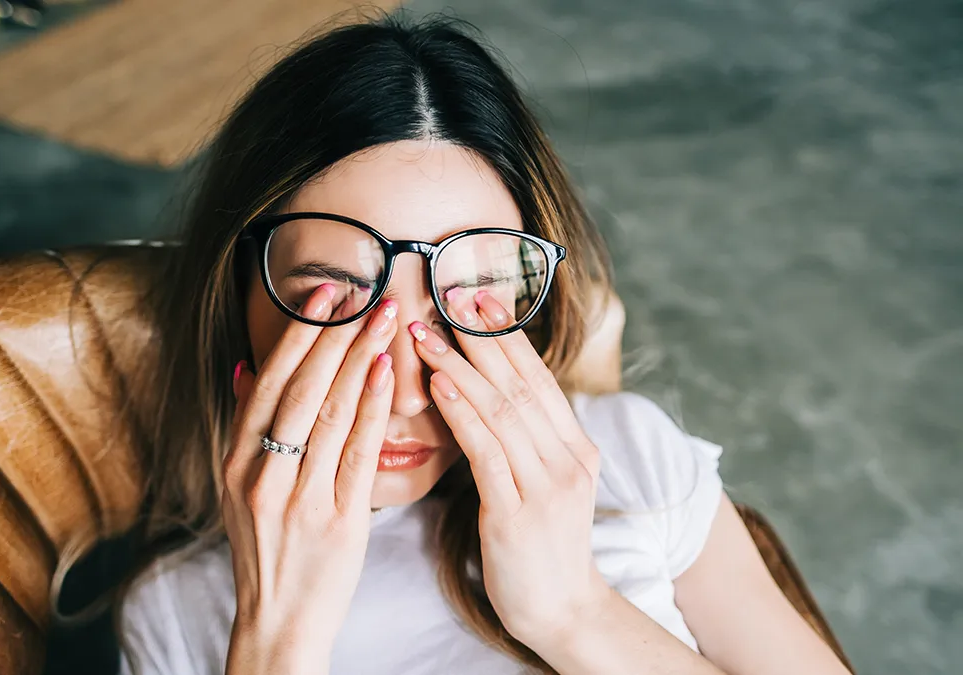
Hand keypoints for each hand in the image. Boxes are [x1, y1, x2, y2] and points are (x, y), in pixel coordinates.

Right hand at [221, 284, 397, 673]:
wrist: (278, 621)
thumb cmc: (267, 549)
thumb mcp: (240, 488)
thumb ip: (244, 428)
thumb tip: (244, 367)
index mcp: (236, 462)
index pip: (267, 383)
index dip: (297, 334)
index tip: (324, 293)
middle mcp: (261, 475)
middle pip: (300, 389)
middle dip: (334, 334)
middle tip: (365, 291)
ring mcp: (298, 499)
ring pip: (329, 413)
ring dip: (359, 358)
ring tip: (385, 317)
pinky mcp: (337, 522)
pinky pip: (356, 454)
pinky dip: (370, 409)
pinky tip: (386, 373)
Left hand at [408, 290, 611, 648]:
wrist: (561, 611)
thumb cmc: (540, 546)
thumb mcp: (544, 484)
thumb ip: (526, 440)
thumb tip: (489, 392)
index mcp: (576, 448)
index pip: (538, 378)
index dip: (507, 336)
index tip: (477, 297)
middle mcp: (569, 459)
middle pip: (520, 383)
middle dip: (481, 337)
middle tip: (447, 296)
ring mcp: (547, 486)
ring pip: (501, 410)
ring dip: (459, 367)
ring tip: (425, 334)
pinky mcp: (518, 514)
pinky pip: (487, 452)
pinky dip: (462, 414)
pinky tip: (437, 387)